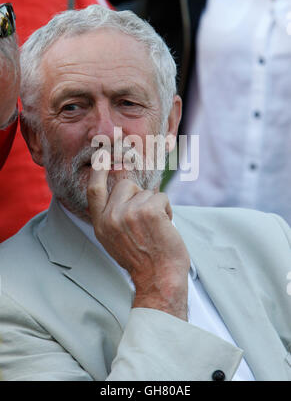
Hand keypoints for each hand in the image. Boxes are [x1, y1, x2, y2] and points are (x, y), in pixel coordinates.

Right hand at [87, 167, 189, 320]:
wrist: (159, 279)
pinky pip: (161, 197)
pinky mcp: (149, 211)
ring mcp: (129, 213)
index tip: (101, 154)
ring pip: (147, 192)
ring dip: (157, 207)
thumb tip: (124, 193)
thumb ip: (113, 217)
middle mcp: (111, 217)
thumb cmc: (142, 260)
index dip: (98, 170)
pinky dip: (168, 210)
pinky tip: (165, 228)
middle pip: (126, 185)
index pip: (94, 190)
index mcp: (101, 225)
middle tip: (147, 218)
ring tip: (156, 229)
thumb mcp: (115, 240)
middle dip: (140, 196)